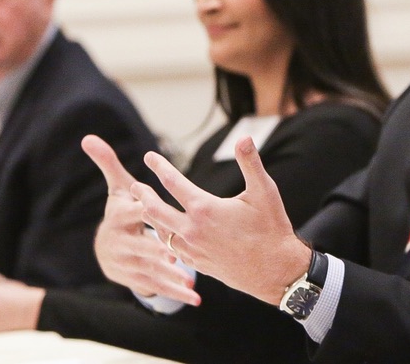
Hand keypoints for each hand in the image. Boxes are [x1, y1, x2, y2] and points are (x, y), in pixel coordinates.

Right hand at [82, 135, 197, 303]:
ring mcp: (128, 264)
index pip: (131, 212)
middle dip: (155, 249)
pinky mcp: (137, 280)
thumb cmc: (121, 212)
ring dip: (169, 276)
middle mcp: (120, 242)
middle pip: (139, 244)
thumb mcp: (116, 189)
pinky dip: (175, 294)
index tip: (152, 209)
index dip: (141, 210)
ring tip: (189, 281)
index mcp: (118, 218)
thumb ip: (108, 163)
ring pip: (149, 269)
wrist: (108, 251)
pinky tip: (194, 298)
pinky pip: (156, 287)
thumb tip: (88, 137)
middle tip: (174, 253)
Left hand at [130, 136, 310, 305]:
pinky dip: (165, 238)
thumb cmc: (271, 229)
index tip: (149, 157)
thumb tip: (244, 137)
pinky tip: (167, 234)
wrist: (275, 272)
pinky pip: (172, 250)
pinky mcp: (198, 264)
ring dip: (151, 218)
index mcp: (204, 208)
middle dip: (143, 195)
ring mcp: (193, 250)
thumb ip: (250, 162)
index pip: (173, 182)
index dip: (160, 167)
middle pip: (155, 210)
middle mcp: (193, 230)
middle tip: (134, 186)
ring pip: (161, 232)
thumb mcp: (264, 191)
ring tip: (146, 208)